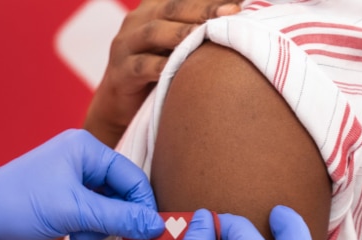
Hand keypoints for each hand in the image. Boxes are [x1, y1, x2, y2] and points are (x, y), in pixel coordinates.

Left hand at [0, 129, 163, 239]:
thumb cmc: (19, 206)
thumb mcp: (75, 212)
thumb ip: (120, 218)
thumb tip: (155, 226)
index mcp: (86, 148)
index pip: (132, 176)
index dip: (144, 206)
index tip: (152, 233)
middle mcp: (82, 156)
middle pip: (123, 190)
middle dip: (120, 217)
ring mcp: (74, 174)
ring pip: (110, 203)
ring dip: (102, 224)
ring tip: (81, 234)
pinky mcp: (66, 192)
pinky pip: (94, 209)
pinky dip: (90, 225)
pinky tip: (73, 232)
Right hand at [84, 0, 241, 147]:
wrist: (123, 106)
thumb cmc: (160, 72)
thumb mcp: (179, 48)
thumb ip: (200, 33)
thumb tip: (242, 18)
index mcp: (154, 10)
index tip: (240, 1)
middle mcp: (137, 22)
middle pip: (171, 8)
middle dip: (202, 9)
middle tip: (232, 12)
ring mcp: (125, 46)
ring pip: (153, 32)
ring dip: (180, 33)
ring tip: (204, 33)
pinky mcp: (120, 73)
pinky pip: (140, 67)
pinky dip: (159, 67)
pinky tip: (179, 69)